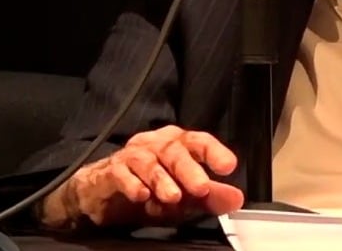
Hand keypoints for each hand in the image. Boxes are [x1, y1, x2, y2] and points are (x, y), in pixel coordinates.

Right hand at [41, 125, 243, 228]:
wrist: (103, 195)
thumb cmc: (149, 190)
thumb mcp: (184, 197)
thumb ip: (210, 197)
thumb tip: (238, 199)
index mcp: (177, 144)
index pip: (198, 141)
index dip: (214, 151)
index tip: (228, 166)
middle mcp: (155, 144)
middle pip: (174, 150)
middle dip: (189, 169)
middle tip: (201, 188)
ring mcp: (132, 154)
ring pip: (149, 161)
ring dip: (161, 179)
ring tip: (173, 197)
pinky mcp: (110, 170)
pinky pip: (121, 172)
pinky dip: (131, 183)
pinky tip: (141, 195)